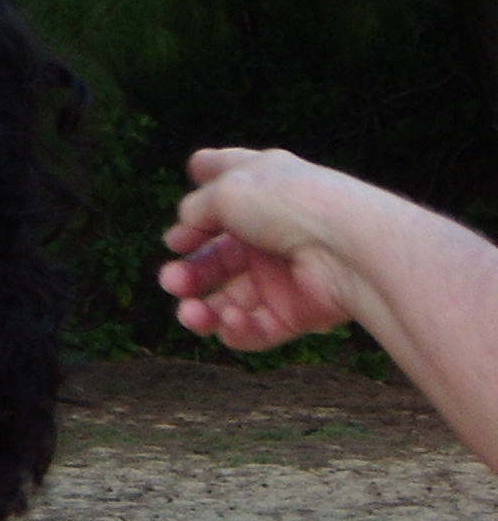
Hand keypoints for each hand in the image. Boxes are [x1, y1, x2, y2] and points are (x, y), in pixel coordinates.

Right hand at [158, 148, 355, 350]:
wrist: (348, 246)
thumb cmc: (290, 204)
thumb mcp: (228, 190)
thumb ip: (194, 209)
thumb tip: (180, 233)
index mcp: (261, 196)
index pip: (221, 202)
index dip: (192, 221)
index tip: (176, 238)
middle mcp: (270, 236)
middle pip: (215, 261)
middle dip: (186, 274)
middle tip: (172, 281)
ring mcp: (281, 277)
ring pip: (228, 301)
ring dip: (200, 310)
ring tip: (189, 313)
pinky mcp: (295, 314)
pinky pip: (254, 328)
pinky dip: (235, 329)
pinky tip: (229, 320)